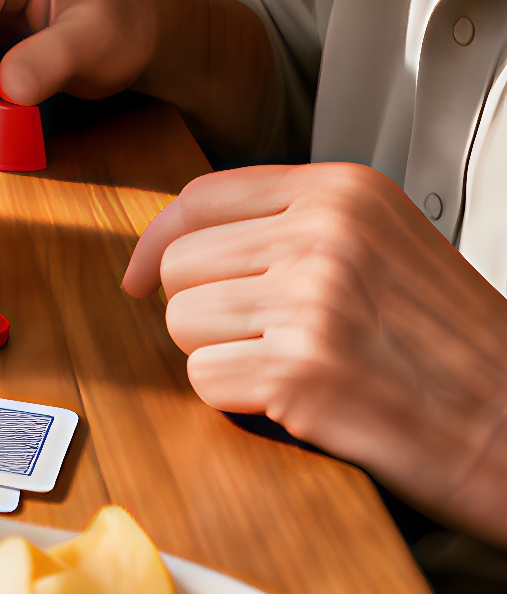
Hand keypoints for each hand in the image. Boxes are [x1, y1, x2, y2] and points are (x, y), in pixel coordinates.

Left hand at [124, 163, 506, 544]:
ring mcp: (312, 299)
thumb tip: (173, 240)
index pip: (201, 198)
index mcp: (344, 192)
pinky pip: (204, 379)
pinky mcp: (300, 370)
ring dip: (222, 355)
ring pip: (182, 322)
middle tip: (270, 338)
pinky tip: (299, 399)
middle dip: (205, 310)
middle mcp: (325, 234)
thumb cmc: (451, 347)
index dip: (159, 242)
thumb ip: (289, 226)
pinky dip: (238, 400)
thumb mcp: (382, 247)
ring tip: (293, 365)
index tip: (142, 275)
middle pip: (180, 264)